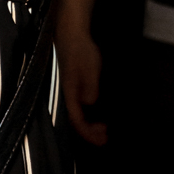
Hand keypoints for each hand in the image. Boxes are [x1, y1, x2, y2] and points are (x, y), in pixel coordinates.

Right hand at [56, 22, 105, 144]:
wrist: (72, 34)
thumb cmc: (80, 50)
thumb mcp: (89, 67)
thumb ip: (89, 85)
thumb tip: (89, 103)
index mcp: (70, 92)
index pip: (77, 119)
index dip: (88, 132)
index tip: (102, 138)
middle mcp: (68, 94)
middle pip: (75, 120)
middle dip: (89, 132)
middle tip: (105, 138)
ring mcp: (71, 90)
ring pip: (77, 114)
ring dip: (89, 125)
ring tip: (103, 129)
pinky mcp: (74, 85)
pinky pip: (80, 107)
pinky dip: (89, 115)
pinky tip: (96, 113)